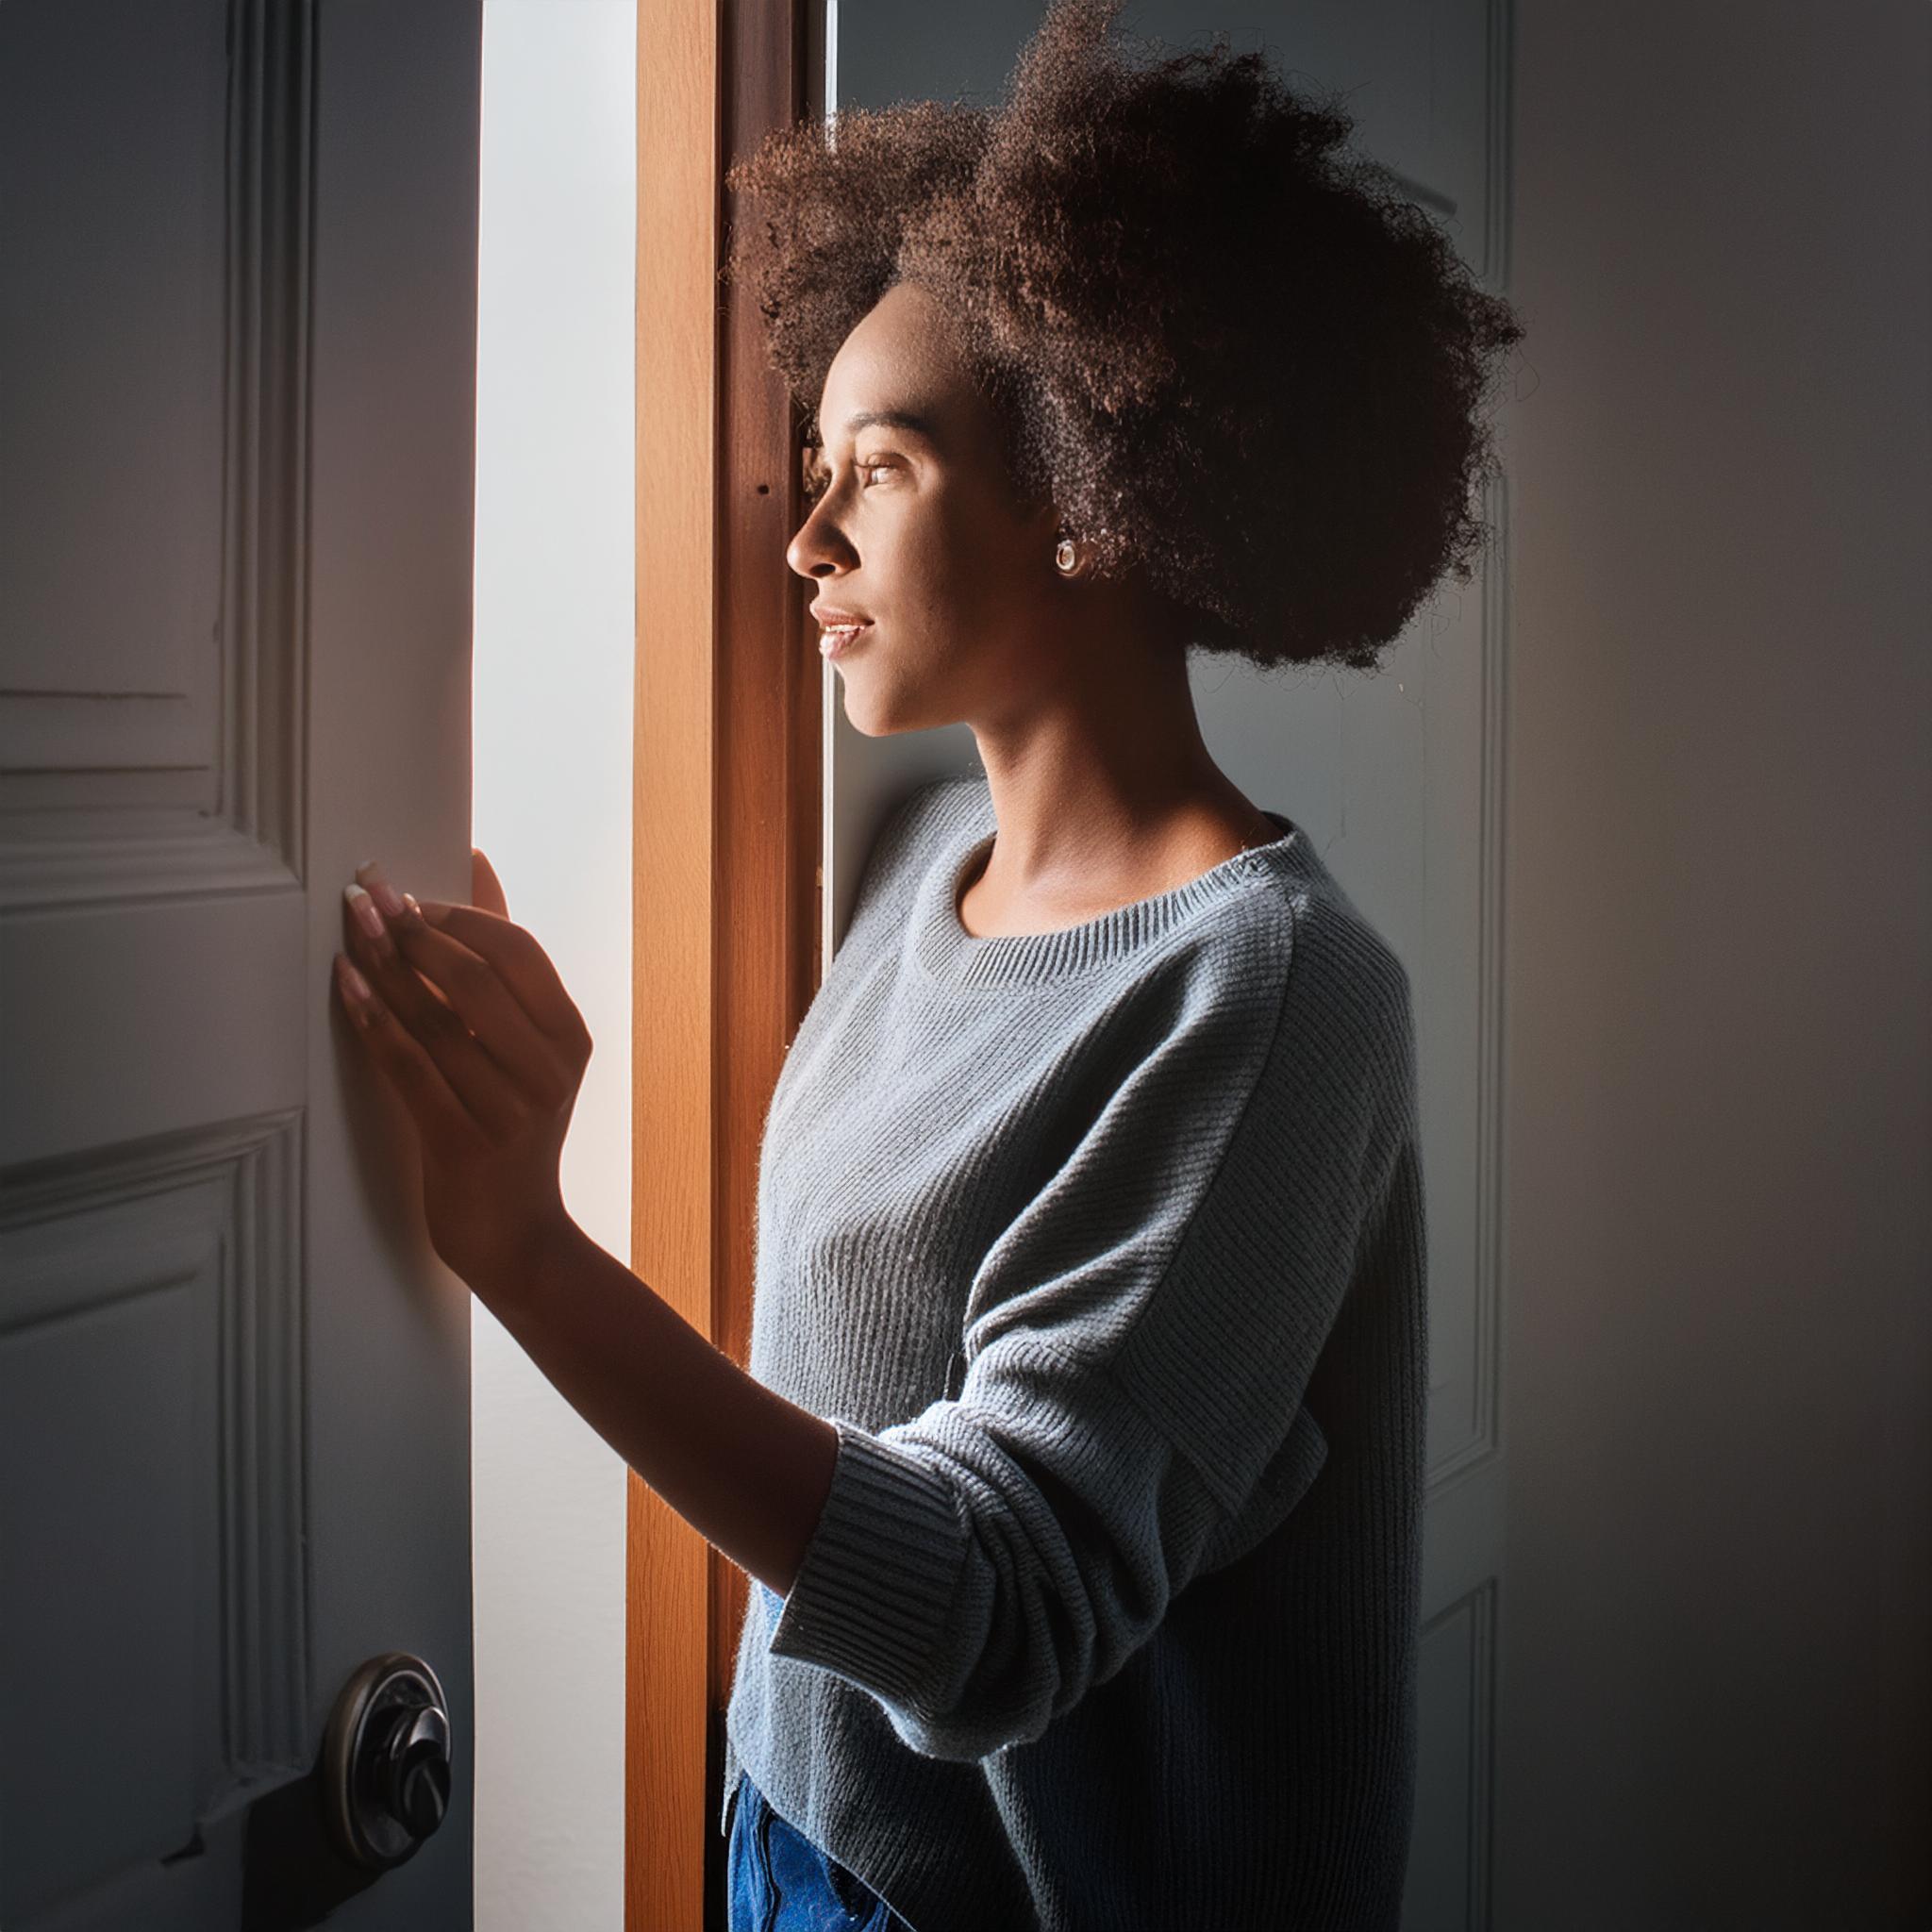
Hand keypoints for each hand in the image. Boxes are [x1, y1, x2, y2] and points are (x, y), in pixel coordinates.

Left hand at [334, 854, 590, 1298]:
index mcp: (570, 1038)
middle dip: (411, 931)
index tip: (403, 891)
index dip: (457, 915)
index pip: (517, 952)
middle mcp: (548, 1071)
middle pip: (474, 979)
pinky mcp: (464, 1145)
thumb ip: (502, 963)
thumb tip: (478, 864)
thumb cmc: (511, 1128)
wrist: (516, 1235)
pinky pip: (408, 1069)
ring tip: (345, 929)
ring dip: (381, 968)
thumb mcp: (525, 1048)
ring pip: (435, 1021)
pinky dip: (372, 1023)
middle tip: (364, 896)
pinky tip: (345, 988)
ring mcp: (509, 1111)